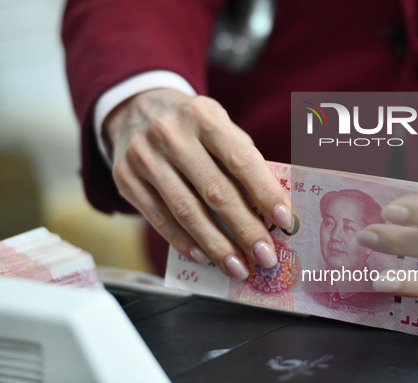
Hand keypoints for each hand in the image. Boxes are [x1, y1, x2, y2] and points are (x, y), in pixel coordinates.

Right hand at [104, 88, 291, 278]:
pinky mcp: (126, 179)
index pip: (240, 159)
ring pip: (185, 211)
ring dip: (216, 245)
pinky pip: (158, 218)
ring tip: (238, 267)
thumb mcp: (217, 124)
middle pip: (215, 190)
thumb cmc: (190, 124)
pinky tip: (205, 257)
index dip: (265, 192)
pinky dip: (184, 242)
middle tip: (265, 255)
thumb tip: (270, 206)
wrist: (134, 109)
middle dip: (245, 229)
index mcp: (204, 116)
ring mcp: (144, 157)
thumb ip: (242, 157)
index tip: (285, 220)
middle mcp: (171, 135)